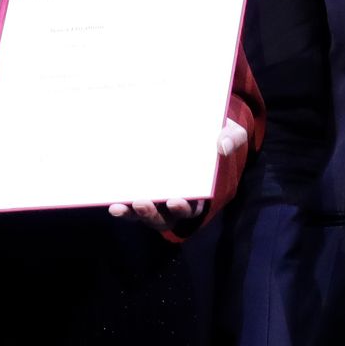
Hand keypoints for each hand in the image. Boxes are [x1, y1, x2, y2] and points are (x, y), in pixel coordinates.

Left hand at [108, 118, 245, 228]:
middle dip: (152, 214)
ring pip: (144, 215)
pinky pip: (130, 204)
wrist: (198, 127)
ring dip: (132, 214)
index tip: (174, 201)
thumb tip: (223, 147)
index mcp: (199, 194)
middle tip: (141, 203)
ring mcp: (157, 199)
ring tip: (119, 207)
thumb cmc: (216, 133)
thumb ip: (231, 137)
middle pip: (164, 218)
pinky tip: (112, 203)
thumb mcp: (230, 132)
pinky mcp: (141, 190)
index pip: (191, 208)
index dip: (182, 207)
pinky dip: (122, 206)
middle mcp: (176, 202)